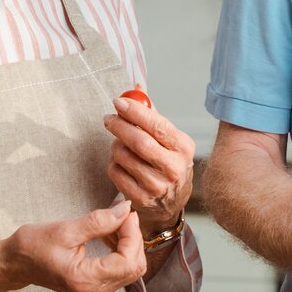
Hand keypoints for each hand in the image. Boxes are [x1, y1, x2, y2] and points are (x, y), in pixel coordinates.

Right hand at [0, 200, 146, 291]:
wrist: (15, 263)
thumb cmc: (33, 246)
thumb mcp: (66, 229)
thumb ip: (99, 221)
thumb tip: (125, 209)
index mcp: (85, 280)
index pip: (127, 261)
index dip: (133, 234)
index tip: (126, 212)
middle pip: (135, 267)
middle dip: (134, 238)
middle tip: (121, 214)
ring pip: (131, 269)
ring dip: (129, 244)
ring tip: (114, 223)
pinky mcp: (96, 287)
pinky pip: (121, 270)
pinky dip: (123, 250)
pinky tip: (110, 235)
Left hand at [103, 87, 195, 235]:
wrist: (171, 203)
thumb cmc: (168, 162)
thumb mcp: (169, 139)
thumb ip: (152, 114)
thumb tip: (137, 87)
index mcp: (183, 148)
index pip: (158, 126)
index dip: (136, 112)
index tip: (119, 102)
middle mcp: (174, 168)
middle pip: (139, 142)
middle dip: (119, 126)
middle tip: (108, 118)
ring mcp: (157, 186)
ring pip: (124, 156)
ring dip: (115, 145)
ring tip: (118, 143)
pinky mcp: (141, 199)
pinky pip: (115, 172)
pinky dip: (112, 162)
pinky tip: (119, 160)